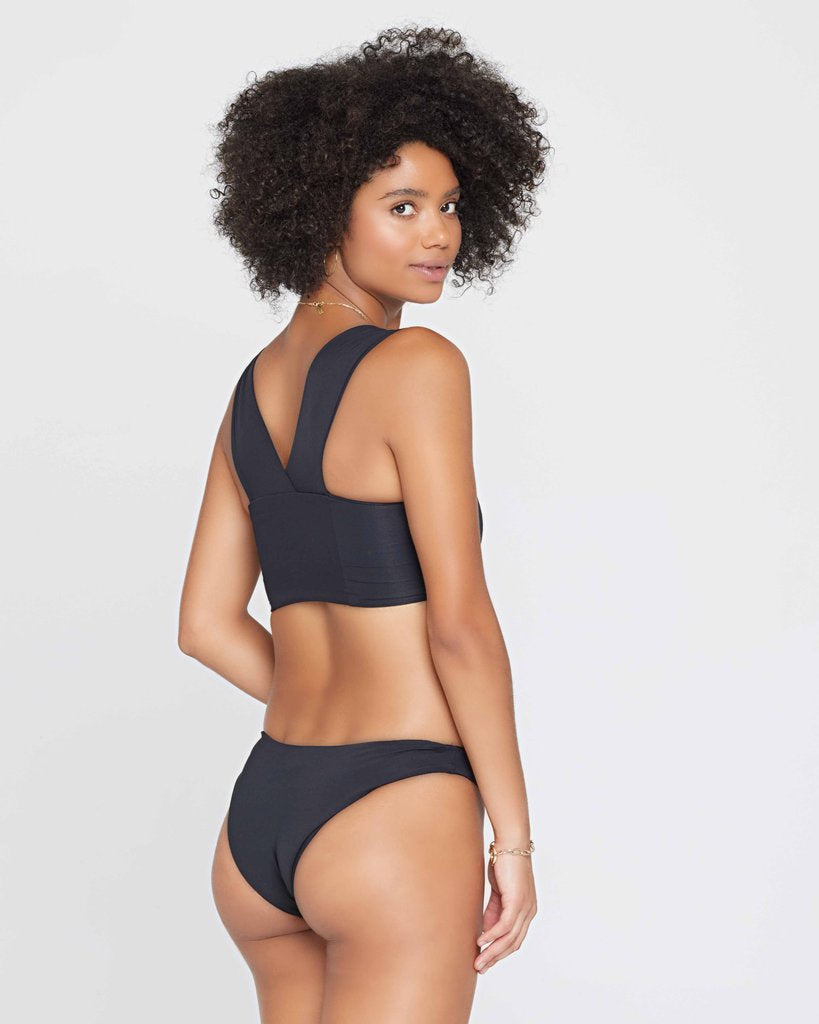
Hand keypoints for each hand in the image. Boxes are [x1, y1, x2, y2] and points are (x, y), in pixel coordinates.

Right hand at [474, 848, 536, 974]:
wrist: (510, 843)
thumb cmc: (504, 863)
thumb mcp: (498, 892)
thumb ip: (494, 912)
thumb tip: (487, 932)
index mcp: (526, 910)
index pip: (514, 939)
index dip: (500, 952)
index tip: (486, 961)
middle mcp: (529, 912)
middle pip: (513, 943)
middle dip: (496, 958)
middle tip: (480, 968)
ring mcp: (525, 907)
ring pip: (509, 938)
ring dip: (492, 952)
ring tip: (478, 961)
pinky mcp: (517, 901)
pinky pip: (505, 925)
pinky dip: (492, 936)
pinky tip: (481, 941)